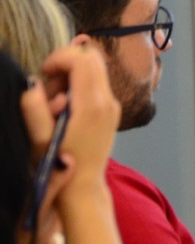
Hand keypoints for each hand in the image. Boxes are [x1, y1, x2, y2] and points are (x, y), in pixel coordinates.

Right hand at [17, 45, 119, 243]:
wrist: (83, 186)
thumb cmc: (58, 164)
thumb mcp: (40, 137)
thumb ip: (33, 107)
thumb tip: (32, 82)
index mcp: (92, 105)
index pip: (82, 58)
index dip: (58, 57)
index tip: (43, 73)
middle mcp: (108, 101)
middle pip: (92, 58)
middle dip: (65, 64)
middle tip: (49, 87)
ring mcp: (113, 106)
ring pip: (95, 69)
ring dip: (71, 75)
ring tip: (56, 102)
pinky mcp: (112, 111)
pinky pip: (96, 84)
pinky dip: (79, 85)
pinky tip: (66, 107)